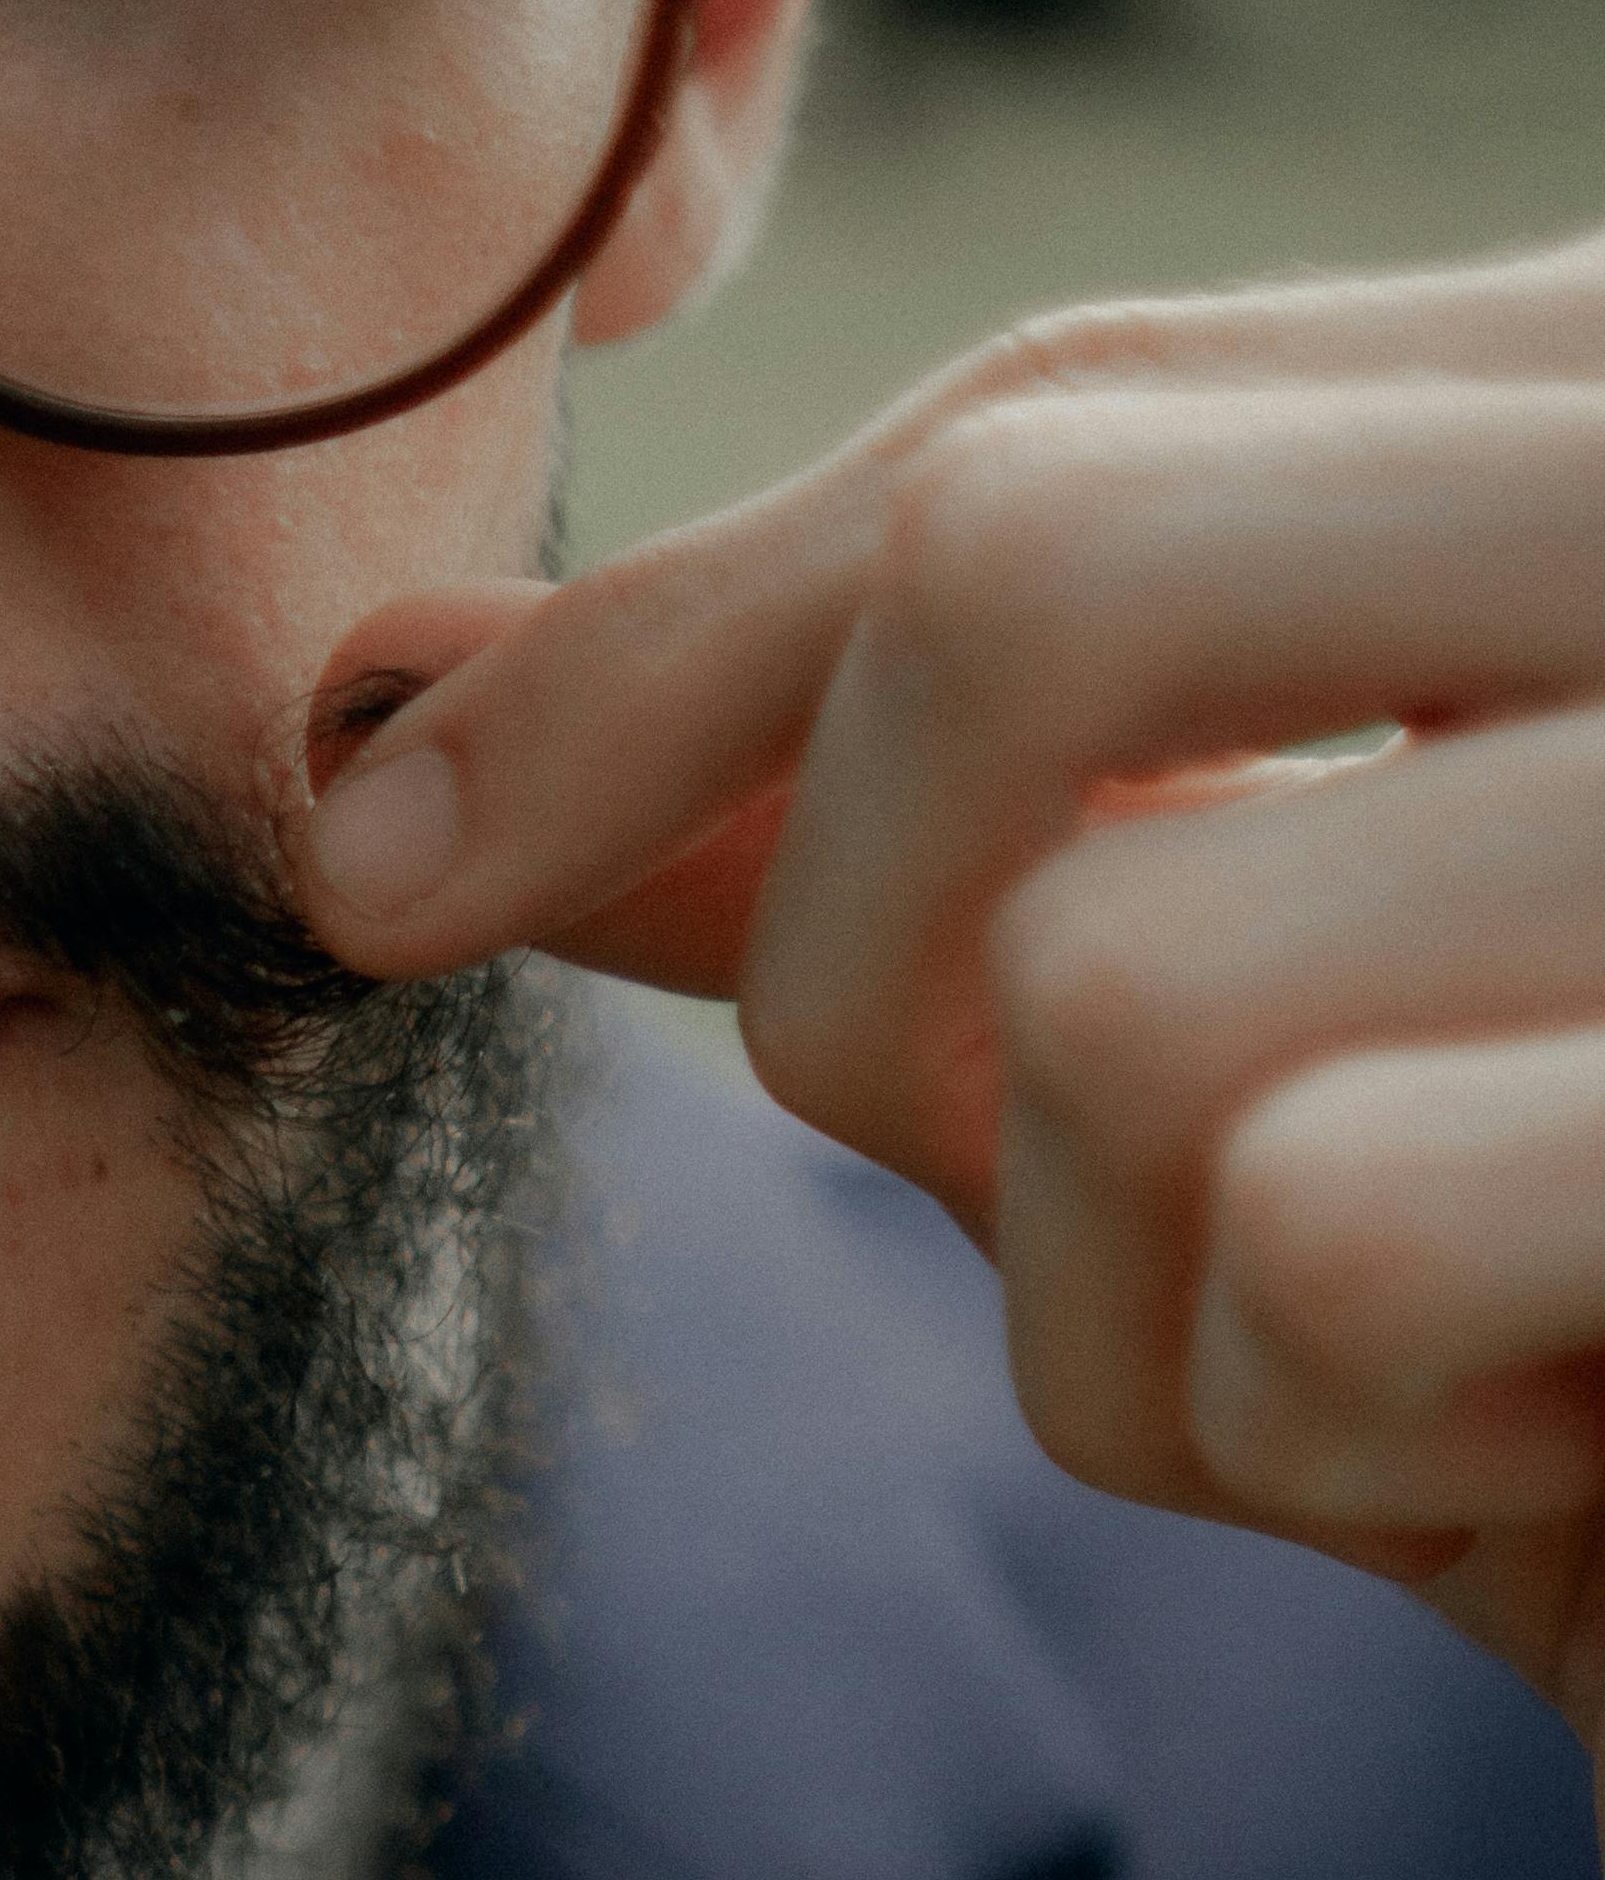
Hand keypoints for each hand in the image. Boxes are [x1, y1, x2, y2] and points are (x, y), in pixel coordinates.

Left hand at [303, 244, 1604, 1804]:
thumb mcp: (1293, 1068)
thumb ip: (953, 868)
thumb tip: (448, 763)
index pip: (1060, 416)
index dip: (666, 637)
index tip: (392, 832)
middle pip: (1024, 572)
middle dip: (866, 963)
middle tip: (1081, 1218)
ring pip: (1112, 989)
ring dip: (1148, 1320)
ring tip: (1426, 1379)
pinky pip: (1304, 1251)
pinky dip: (1346, 1456)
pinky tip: (1558, 1463)